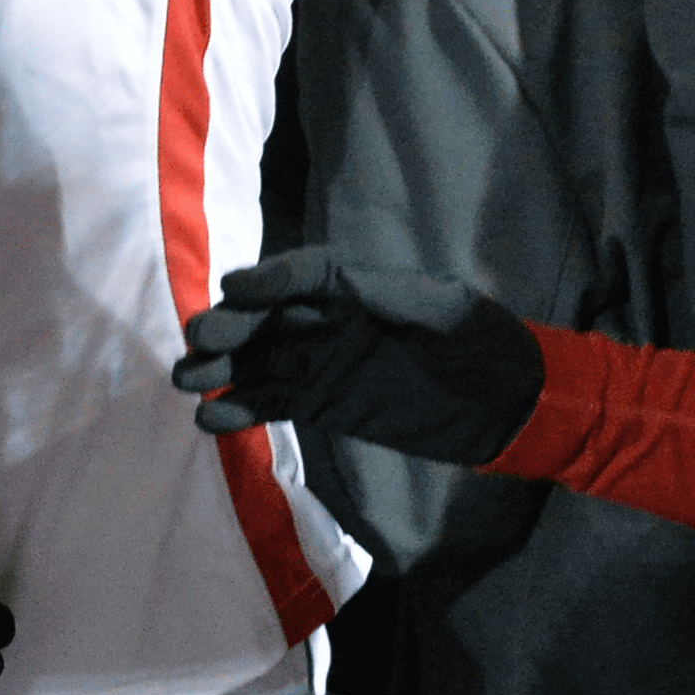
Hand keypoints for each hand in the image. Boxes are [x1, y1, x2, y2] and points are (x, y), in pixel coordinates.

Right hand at [172, 248, 543, 465]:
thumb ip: (394, 301)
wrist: (507, 404)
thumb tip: (345, 290)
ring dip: (220, 368)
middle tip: (196, 338)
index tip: (234, 289)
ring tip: (187, 380)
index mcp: (356, 287)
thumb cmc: (482, 346)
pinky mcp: (320, 404)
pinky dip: (239, 409)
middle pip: (266, 319)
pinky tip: (211, 418)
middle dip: (229, 325)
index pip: (302, 276)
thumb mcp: (444, 312)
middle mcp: (327, 321)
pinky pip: (270, 403)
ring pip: (256, 362)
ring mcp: (319, 364)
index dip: (268, 280)